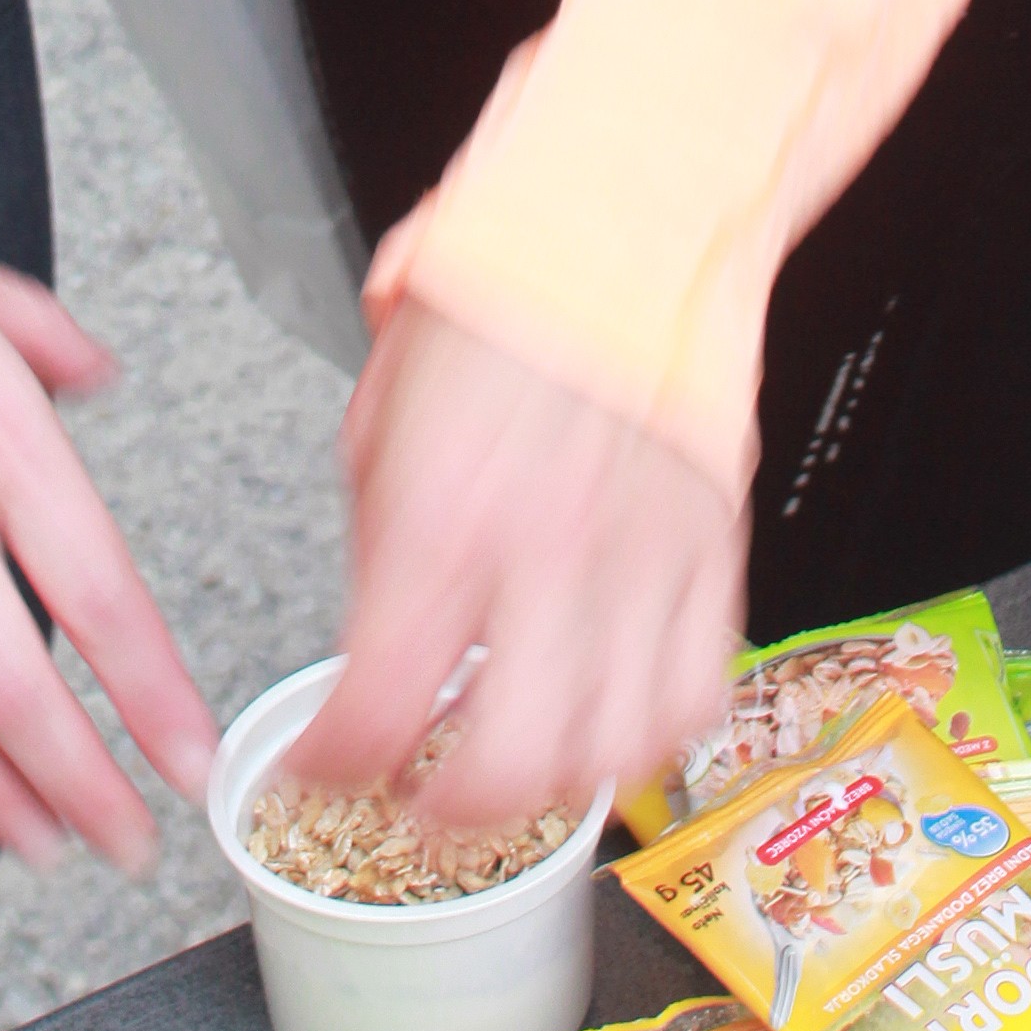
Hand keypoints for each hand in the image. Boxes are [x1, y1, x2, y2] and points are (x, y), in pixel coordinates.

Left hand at [300, 302, 738, 831]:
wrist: (619, 215)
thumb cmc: (496, 299)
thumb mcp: (382, 419)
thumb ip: (383, 545)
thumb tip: (383, 644)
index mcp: (444, 516)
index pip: (377, 708)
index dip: (331, 767)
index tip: (319, 767)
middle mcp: (548, 555)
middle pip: (509, 770)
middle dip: (446, 815)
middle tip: (419, 800)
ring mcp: (642, 561)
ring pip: (614, 751)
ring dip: (555, 786)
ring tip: (520, 767)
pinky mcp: (711, 550)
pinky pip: (695, 692)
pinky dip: (650, 734)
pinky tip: (611, 717)